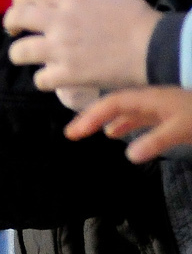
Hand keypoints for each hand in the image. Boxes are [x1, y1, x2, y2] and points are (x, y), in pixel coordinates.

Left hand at [4, 0, 158, 89]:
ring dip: (20, 54)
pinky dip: (44, 79)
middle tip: (16, 32)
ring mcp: (61, 49)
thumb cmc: (136, 18)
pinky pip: (39, 79)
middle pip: (16, 17)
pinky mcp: (67, 73)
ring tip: (30, 57)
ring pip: (18, 52)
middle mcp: (60, 20)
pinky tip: (53, 76)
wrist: (155, 48)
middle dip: (10, 23)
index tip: (21, 6)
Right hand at [67, 86, 191, 161]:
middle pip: (115, 104)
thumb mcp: (183, 128)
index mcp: (150, 98)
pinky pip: (141, 116)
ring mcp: (161, 105)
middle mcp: (152, 99)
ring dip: (110, 120)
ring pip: (128, 110)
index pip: (112, 104)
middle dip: (93, 117)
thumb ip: (156, 140)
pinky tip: (124, 135)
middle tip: (73, 134)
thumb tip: (128, 155)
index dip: (90, 117)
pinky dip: (127, 124)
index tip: (73, 134)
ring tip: (95, 134)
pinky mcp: (170, 113)